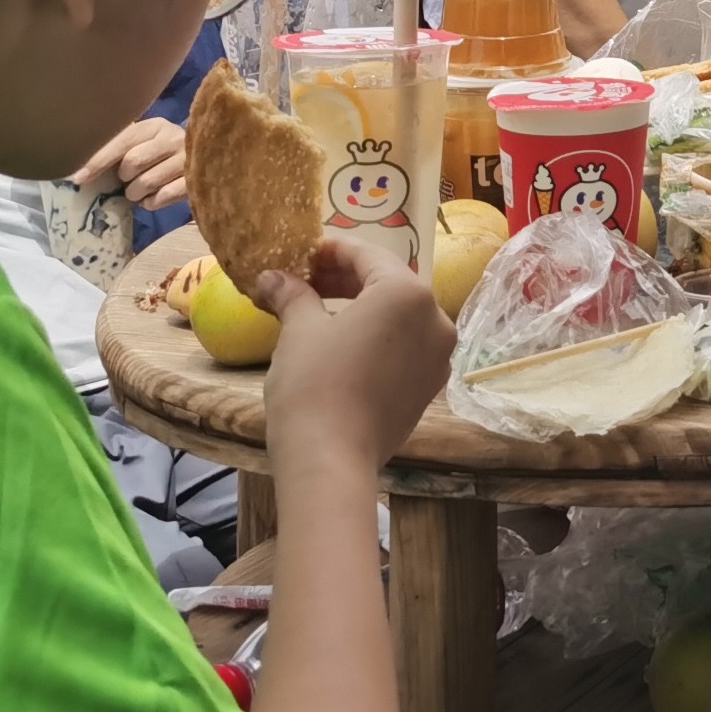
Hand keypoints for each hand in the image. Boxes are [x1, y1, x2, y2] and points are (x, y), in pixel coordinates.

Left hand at [71, 114, 189, 211]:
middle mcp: (173, 138)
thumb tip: (80, 166)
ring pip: (146, 183)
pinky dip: (151, 203)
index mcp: (155, 126)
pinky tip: (153, 198)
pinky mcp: (195, 181)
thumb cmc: (159, 155)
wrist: (204, 161)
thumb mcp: (141, 143)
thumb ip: (117, 148)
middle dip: (124, 178)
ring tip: (139, 191)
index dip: (98, 160)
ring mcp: (187, 160)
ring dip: (135, 193)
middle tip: (128, 180)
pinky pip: (162, 197)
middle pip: (133, 162)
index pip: (123, 140)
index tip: (78, 178)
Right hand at [255, 232, 452, 470]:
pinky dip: (376, 338)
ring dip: (360, 308)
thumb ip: (292, 294)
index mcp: (408, 294)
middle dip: (344, 279)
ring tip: (316, 310)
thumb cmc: (314, 384)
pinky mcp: (430, 387)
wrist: (332, 461)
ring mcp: (438, 356)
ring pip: (398, 317)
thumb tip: (271, 277)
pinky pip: (404, 347)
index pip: (367, 256)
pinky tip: (342, 344)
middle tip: (303, 282)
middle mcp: (436, 319)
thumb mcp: (299, 330)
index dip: (330, 251)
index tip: (301, 254)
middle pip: (387, 284)